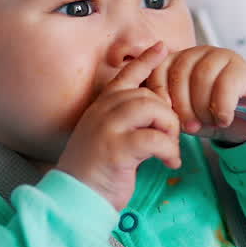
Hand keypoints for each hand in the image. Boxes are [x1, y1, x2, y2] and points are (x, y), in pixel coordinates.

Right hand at [56, 42, 180, 210]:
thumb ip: (129, 122)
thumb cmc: (96, 172)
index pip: (125, 76)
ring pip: (152, 109)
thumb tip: (160, 111)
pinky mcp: (117, 149)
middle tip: (170, 139)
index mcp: (101, 107)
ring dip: (169, 129)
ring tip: (170, 150)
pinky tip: (169, 163)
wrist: (75, 199)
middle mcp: (102, 112)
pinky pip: (155, 139)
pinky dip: (169, 151)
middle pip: (148, 94)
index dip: (145, 60)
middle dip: (167, 115)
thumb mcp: (110, 139)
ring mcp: (107, 128)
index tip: (161, 47)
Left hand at [146, 46, 245, 144]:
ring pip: (202, 77)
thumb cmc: (208, 116)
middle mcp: (198, 52)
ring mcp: (221, 57)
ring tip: (208, 123)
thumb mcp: (183, 113)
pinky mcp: (242, 68)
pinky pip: (226, 85)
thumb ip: (167, 106)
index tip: (164, 114)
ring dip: (203, 107)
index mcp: (178, 60)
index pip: (159, 69)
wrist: (243, 124)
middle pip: (180, 73)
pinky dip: (222, 107)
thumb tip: (154, 109)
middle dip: (182, 105)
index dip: (159, 93)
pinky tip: (224, 120)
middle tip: (190, 127)